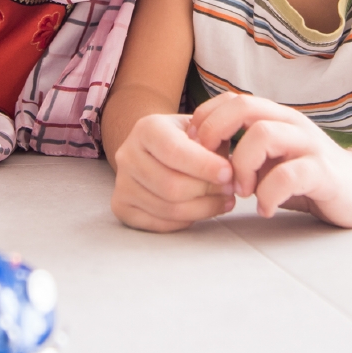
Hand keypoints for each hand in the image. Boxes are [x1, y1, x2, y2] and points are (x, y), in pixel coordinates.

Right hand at [111, 113, 236, 231]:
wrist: (155, 148)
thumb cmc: (185, 139)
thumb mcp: (201, 128)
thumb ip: (215, 142)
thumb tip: (230, 170)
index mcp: (147, 128)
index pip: (174, 152)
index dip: (205, 166)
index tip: (229, 173)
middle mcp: (127, 154)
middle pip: (171, 185)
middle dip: (207, 191)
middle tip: (230, 190)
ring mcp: (121, 182)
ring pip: (167, 208)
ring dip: (203, 209)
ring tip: (223, 201)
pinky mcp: (121, 206)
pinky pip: (158, 224)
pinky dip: (185, 221)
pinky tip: (201, 210)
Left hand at [189, 93, 351, 227]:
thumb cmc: (310, 176)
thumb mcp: (274, 158)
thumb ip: (246, 150)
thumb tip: (201, 153)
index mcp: (278, 118)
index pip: (233, 100)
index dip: (207, 119)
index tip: (197, 149)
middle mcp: (293, 124)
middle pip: (244, 107)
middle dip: (217, 134)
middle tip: (213, 168)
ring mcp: (310, 146)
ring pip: (263, 135)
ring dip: (242, 166)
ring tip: (243, 192)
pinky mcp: (324, 174)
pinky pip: (288, 176)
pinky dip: (268, 195)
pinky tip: (265, 208)